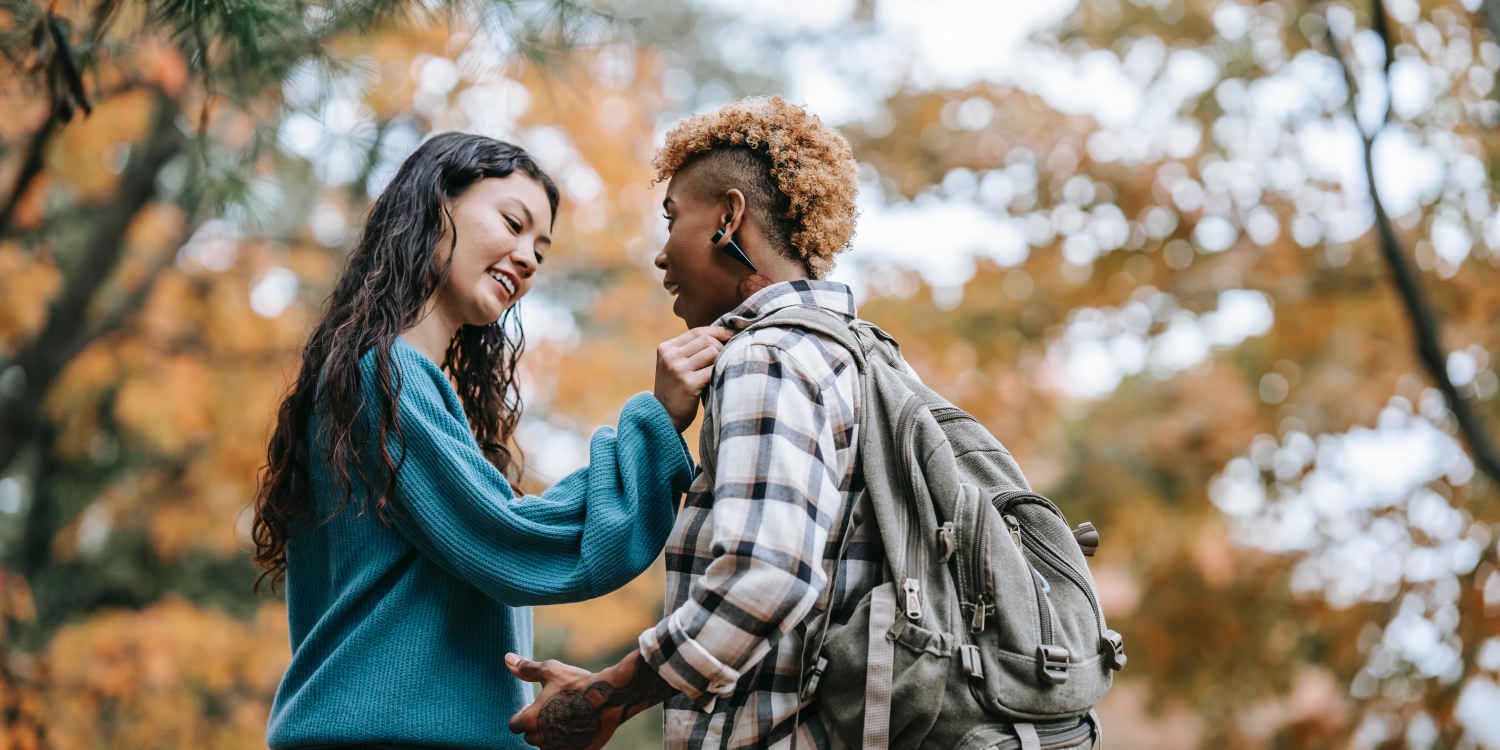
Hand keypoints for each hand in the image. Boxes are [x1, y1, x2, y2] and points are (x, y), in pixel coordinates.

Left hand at [507, 652, 671, 749]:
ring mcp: (560, 748)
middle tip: (552, 709)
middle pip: (530, 737)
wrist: (609, 697)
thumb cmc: (577, 683)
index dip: (522, 714)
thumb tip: (507, 659)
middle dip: (537, 725)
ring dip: (551, 735)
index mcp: (531, 720)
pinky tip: (577, 726)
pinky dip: (567, 741)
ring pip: (547, 746)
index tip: (534, 705)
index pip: (514, 725)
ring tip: (565, 718)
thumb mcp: (550, 671)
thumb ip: (526, 669)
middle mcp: (543, 739)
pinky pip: (565, 749)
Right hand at [653, 326, 732, 431]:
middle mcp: (670, 356)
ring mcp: (678, 369)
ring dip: (722, 360)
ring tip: (721, 370)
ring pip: (712, 351)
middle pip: (706, 340)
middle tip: (728, 358)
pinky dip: (721, 371)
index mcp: (666, 348)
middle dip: (721, 347)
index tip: (733, 334)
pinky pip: (714, 369)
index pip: (697, 331)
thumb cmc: (676, 390)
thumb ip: (690, 350)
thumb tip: (723, 333)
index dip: (718, 332)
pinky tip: (721, 378)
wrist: (664, 418)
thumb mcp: (675, 365)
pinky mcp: (688, 384)